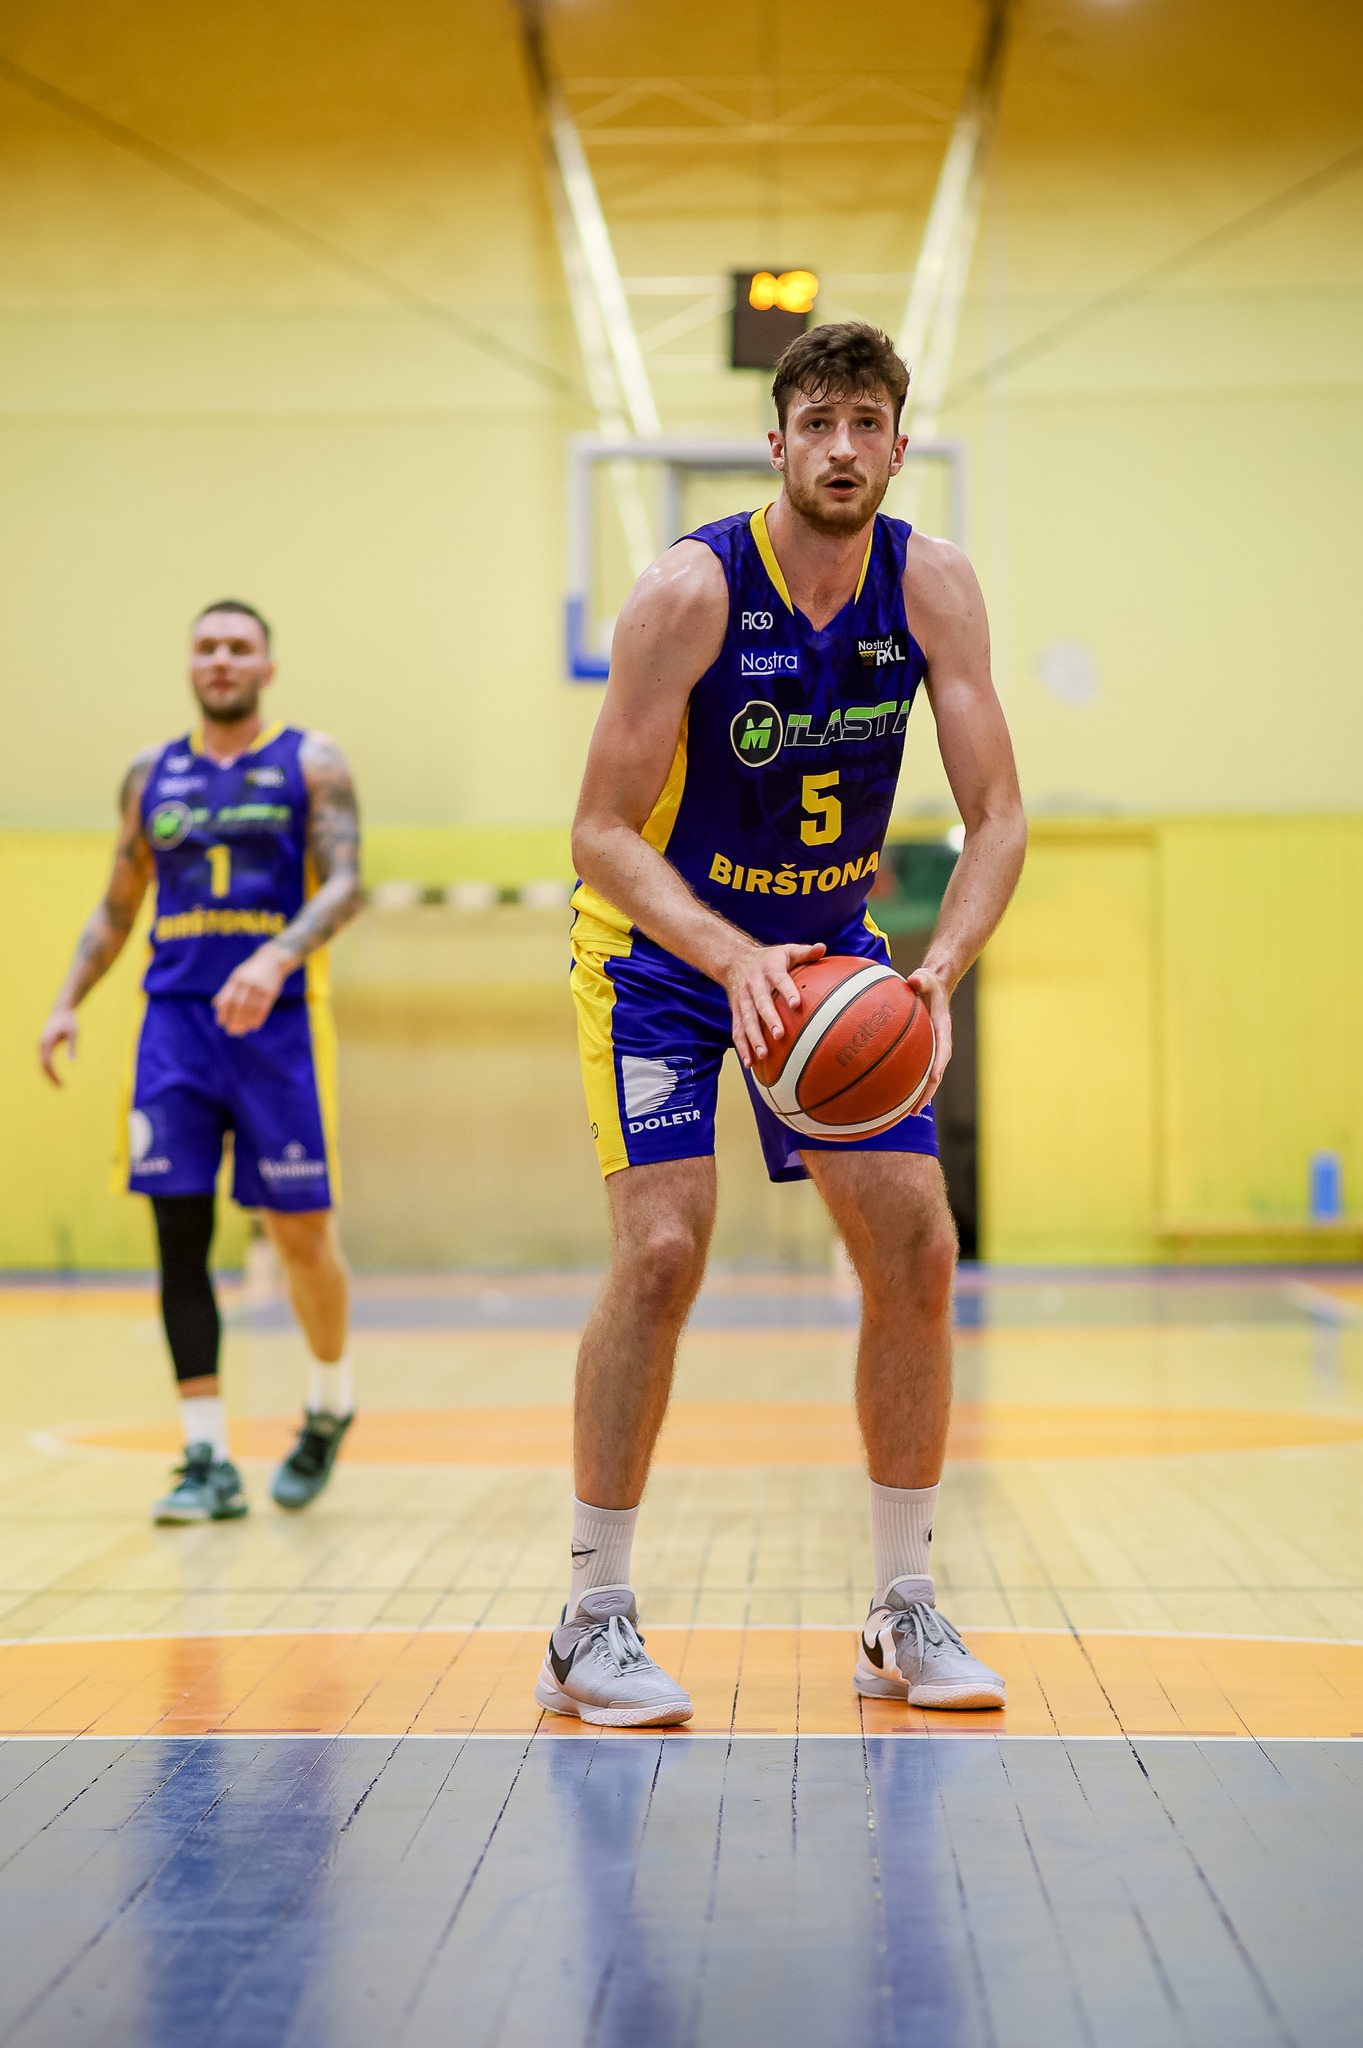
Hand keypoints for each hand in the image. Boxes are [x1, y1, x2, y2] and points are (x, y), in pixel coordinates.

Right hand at [39, 1006, 78, 1085]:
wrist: (61, 1011)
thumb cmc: (69, 1021)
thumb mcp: (73, 1033)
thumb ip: (72, 1047)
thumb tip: (72, 1063)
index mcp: (47, 1043)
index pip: (47, 1064)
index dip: (53, 1075)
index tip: (62, 1084)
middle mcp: (41, 1045)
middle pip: (42, 1067)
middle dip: (51, 1078)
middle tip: (62, 1088)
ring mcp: (41, 1045)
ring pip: (42, 1064)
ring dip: (49, 1075)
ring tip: (60, 1084)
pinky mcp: (43, 1045)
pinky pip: (44, 1060)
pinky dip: (49, 1069)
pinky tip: (56, 1075)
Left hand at [212, 943, 293, 1035]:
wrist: (273, 960)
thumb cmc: (251, 971)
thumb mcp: (237, 976)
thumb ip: (227, 990)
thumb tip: (215, 1005)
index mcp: (237, 979)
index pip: (228, 998)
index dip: (223, 1012)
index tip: (221, 1023)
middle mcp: (248, 983)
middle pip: (239, 1006)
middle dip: (234, 1021)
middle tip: (231, 1032)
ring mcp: (260, 988)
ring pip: (251, 1010)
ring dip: (245, 1023)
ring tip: (242, 1031)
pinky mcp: (271, 993)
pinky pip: (263, 1009)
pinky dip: (258, 1019)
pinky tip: (254, 1027)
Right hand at [723, 942, 826, 1067]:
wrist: (734, 960)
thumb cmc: (768, 959)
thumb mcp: (786, 951)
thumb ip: (805, 952)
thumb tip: (823, 947)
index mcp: (769, 970)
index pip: (780, 980)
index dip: (787, 991)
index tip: (796, 1004)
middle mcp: (754, 986)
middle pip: (761, 1004)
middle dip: (769, 1020)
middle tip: (780, 1035)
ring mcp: (743, 1000)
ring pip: (747, 1020)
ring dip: (754, 1038)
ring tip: (763, 1055)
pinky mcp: (736, 1012)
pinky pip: (737, 1031)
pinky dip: (742, 1047)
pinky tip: (749, 1063)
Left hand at [905, 966, 951, 1107]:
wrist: (931, 986)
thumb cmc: (927, 983)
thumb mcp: (926, 978)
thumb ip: (922, 979)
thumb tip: (913, 979)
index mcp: (942, 1032)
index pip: (942, 1054)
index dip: (937, 1070)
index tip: (932, 1083)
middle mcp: (937, 1045)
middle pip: (933, 1075)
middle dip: (925, 1094)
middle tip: (913, 1111)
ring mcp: (928, 1050)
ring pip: (922, 1077)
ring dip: (914, 1096)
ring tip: (901, 1115)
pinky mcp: (917, 1051)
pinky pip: (910, 1069)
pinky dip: (902, 1082)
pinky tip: (886, 1094)